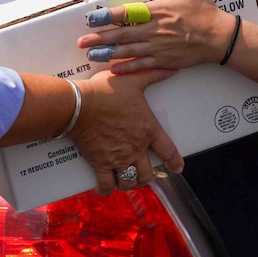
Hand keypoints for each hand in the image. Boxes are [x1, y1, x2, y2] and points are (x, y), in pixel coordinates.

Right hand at [68, 68, 183, 194]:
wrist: (80, 105)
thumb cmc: (106, 91)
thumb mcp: (132, 80)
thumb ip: (153, 75)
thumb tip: (172, 68)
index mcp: (148, 130)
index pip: (168, 151)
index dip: (175, 161)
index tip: (178, 168)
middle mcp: (136, 148)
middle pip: (147, 173)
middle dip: (146, 176)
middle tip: (142, 173)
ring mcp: (118, 158)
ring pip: (129, 181)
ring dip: (129, 183)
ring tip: (126, 180)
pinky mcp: (100, 163)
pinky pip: (106, 185)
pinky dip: (107, 188)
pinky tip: (106, 187)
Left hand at [77, 0, 233, 71]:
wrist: (221, 37)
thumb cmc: (204, 12)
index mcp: (158, 11)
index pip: (127, 14)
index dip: (107, 17)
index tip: (91, 18)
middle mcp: (156, 30)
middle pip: (122, 35)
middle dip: (100, 38)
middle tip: (82, 41)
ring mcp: (159, 48)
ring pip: (129, 52)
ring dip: (108, 54)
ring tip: (91, 55)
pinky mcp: (165, 61)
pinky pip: (142, 65)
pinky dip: (127, 68)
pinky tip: (113, 70)